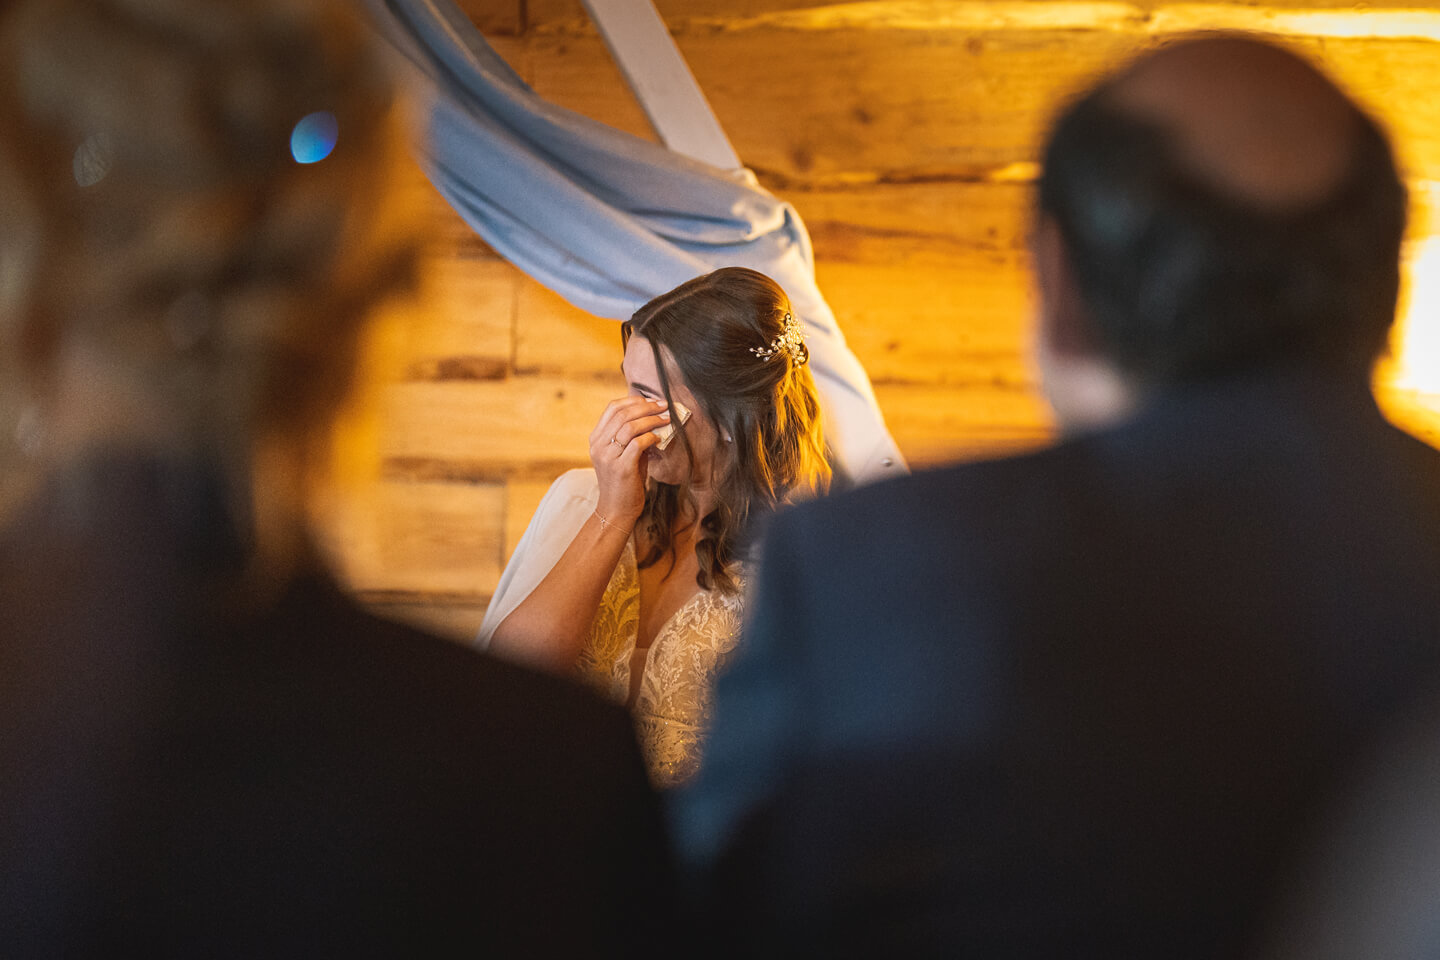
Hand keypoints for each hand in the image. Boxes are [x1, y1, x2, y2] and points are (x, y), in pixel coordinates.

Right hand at [588, 396, 669, 526]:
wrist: (616, 510)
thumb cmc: (624, 481)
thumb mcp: (623, 454)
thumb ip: (632, 436)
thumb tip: (653, 417)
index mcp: (596, 439)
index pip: (612, 408)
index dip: (633, 401)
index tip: (651, 401)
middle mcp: (598, 445)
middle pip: (622, 414)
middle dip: (646, 407)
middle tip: (663, 406)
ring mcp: (608, 456)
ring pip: (630, 426)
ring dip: (651, 419)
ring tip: (665, 419)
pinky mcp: (621, 467)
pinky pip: (638, 443)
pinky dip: (651, 437)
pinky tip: (659, 438)